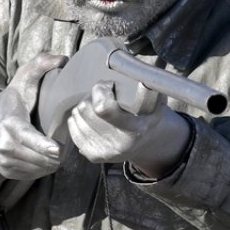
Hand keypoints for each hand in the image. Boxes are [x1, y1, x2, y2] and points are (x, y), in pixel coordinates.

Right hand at [0, 53, 67, 179]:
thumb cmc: (12, 100)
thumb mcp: (24, 78)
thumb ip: (41, 64)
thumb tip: (63, 59)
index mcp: (10, 124)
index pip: (27, 137)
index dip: (43, 145)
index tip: (58, 149)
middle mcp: (4, 146)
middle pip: (39, 157)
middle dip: (57, 153)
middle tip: (68, 142)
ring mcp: (4, 162)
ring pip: (39, 168)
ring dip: (52, 161)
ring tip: (57, 148)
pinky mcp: (6, 172)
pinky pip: (33, 175)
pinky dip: (43, 167)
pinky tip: (46, 156)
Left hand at [68, 81, 189, 178]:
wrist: (147, 147)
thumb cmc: (149, 119)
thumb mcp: (156, 105)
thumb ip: (148, 90)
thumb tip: (137, 74)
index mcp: (134, 130)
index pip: (103, 108)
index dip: (100, 90)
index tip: (108, 85)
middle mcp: (118, 143)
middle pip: (85, 109)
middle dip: (91, 96)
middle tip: (102, 93)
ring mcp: (103, 151)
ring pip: (76, 117)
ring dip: (85, 106)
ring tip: (98, 105)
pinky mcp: (93, 155)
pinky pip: (73, 128)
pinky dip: (78, 118)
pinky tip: (90, 115)